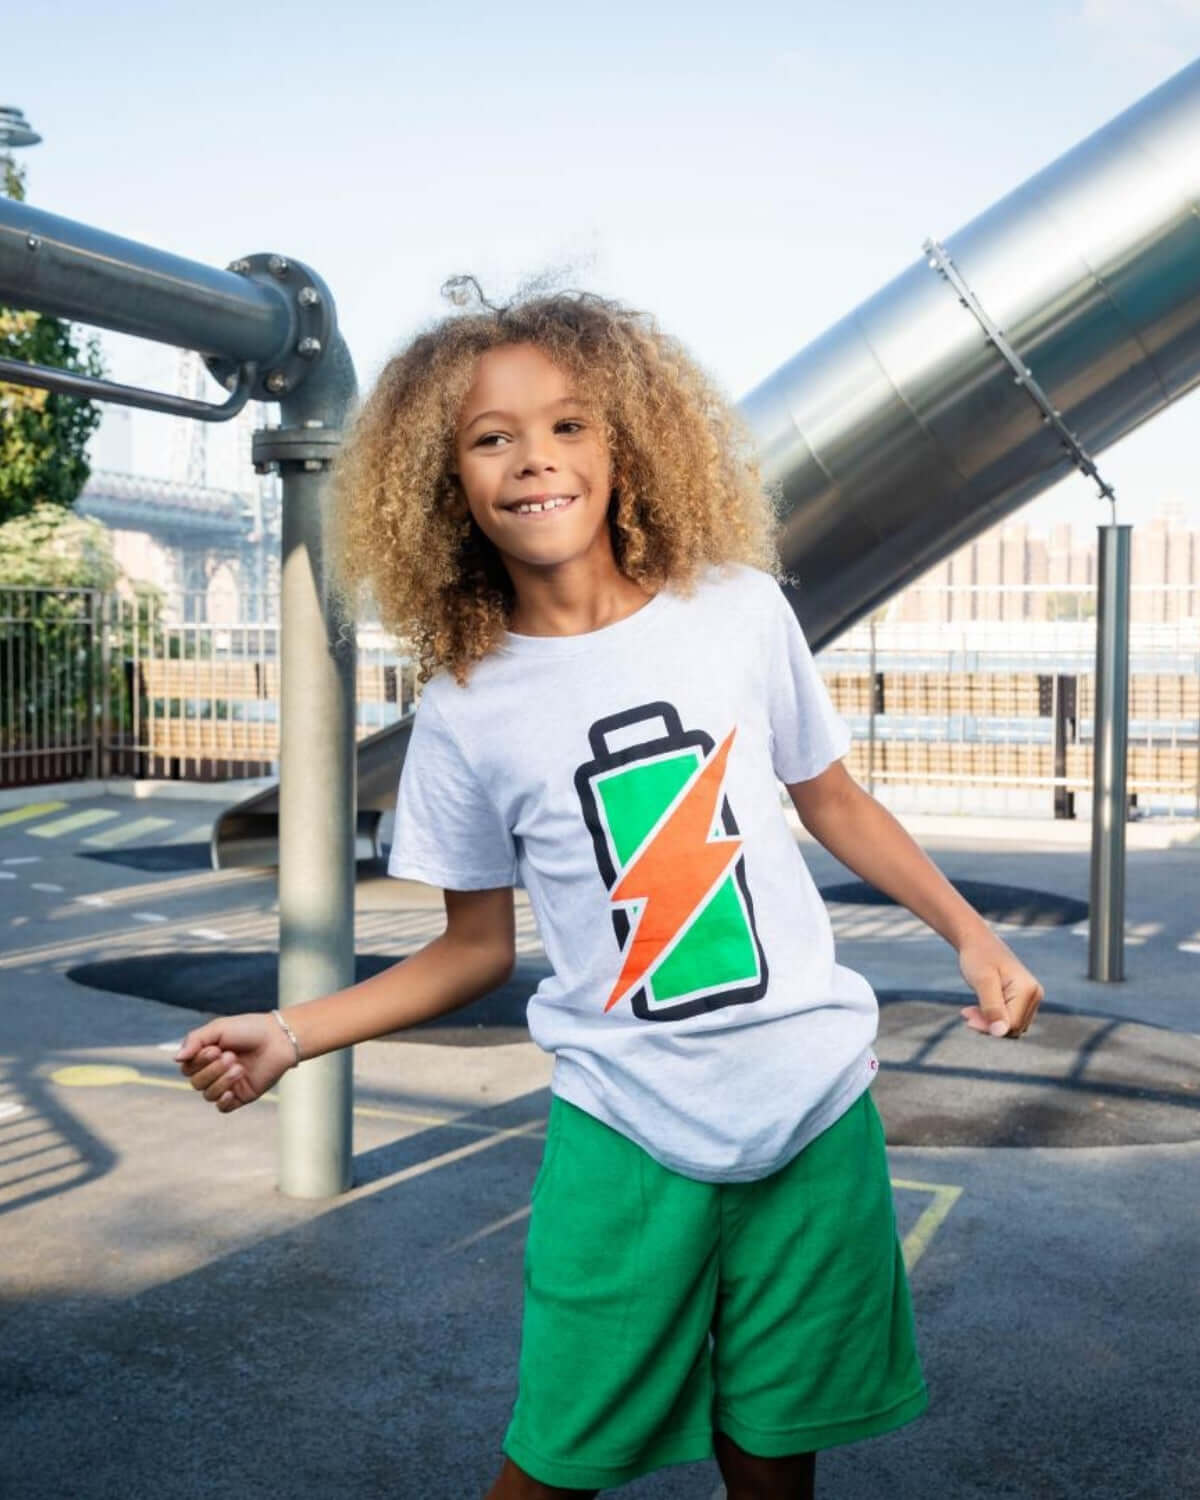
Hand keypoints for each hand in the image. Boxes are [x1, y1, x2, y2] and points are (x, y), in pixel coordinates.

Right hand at [175, 1013, 296, 1112]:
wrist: (279, 1039)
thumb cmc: (249, 1030)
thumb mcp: (219, 1028)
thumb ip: (195, 1040)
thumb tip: (175, 1059)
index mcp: (205, 1056)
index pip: (187, 1067)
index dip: (198, 1061)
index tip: (215, 1048)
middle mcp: (214, 1072)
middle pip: (196, 1083)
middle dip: (212, 1070)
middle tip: (231, 1056)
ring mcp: (227, 1085)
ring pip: (208, 1095)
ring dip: (221, 1081)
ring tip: (239, 1067)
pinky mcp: (241, 1096)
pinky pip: (222, 1108)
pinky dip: (223, 1102)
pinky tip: (231, 1092)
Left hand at [957, 931, 1043, 1038]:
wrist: (977, 941)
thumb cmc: (979, 957)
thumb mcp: (982, 982)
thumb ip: (992, 1008)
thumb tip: (1000, 1033)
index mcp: (1028, 990)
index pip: (1011, 1024)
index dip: (989, 1027)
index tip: (966, 1017)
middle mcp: (1034, 995)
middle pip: (1013, 1027)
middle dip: (988, 1025)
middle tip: (966, 1013)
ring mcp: (1030, 998)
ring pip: (1010, 1026)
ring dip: (989, 1023)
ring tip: (969, 1011)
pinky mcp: (1021, 1000)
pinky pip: (1008, 1018)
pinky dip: (992, 1018)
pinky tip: (975, 1010)